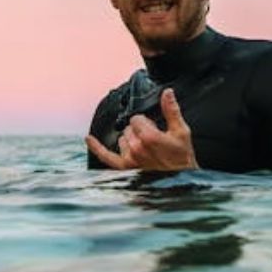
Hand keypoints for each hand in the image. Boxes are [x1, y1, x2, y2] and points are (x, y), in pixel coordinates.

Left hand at [85, 88, 199, 171]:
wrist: (181, 179)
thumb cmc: (182, 156)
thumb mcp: (181, 131)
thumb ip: (171, 111)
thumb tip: (167, 92)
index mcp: (149, 137)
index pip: (137, 119)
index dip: (146, 122)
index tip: (156, 129)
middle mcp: (136, 148)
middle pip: (129, 128)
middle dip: (139, 131)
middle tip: (154, 141)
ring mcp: (129, 159)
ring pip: (121, 140)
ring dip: (130, 141)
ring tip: (146, 150)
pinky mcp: (125, 168)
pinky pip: (106, 156)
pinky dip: (96, 147)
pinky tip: (88, 139)